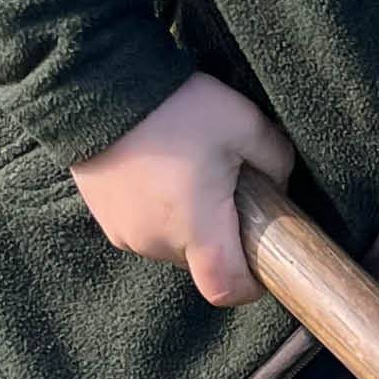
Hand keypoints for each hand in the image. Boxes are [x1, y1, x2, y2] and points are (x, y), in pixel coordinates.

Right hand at [69, 72, 296, 306]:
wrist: (100, 89)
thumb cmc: (177, 108)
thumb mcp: (244, 122)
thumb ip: (276, 159)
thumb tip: (279, 184)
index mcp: (197, 228)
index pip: (226, 289)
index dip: (249, 285)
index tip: (260, 260)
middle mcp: (158, 242)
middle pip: (201, 264)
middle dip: (220, 237)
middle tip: (227, 189)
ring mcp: (126, 234)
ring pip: (173, 246)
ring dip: (188, 224)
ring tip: (188, 174)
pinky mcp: (106, 220)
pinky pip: (145, 230)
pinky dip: (160, 213)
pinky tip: (160, 174)